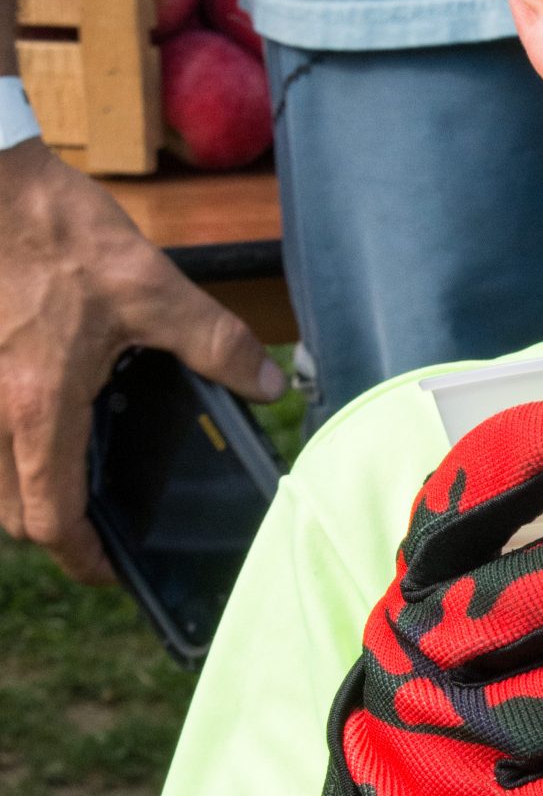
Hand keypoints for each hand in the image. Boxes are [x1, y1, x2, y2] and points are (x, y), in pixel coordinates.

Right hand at [0, 137, 283, 579]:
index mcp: (39, 406)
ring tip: (71, 476)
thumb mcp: (150, 286)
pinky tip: (39, 420)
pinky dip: (5, 448)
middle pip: (12, 513)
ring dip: (25, 490)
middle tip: (97, 526)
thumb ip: (213, 342)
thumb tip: (263, 383)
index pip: (52, 517)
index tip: (110, 566)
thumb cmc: (54, 229)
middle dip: (55, 531)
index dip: (83, 557)